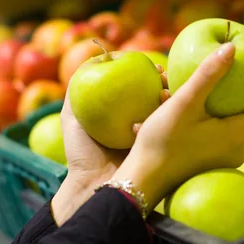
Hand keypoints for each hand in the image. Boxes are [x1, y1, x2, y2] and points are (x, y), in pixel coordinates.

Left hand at [51, 66, 169, 224]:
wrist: (92, 185)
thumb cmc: (80, 152)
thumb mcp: (72, 116)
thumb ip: (76, 89)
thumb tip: (92, 58)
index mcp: (122, 113)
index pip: (138, 87)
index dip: (147, 74)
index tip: (152, 66)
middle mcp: (139, 121)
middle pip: (156, 95)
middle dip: (166, 82)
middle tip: (165, 74)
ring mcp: (150, 135)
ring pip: (165, 110)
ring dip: (171, 96)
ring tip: (167, 89)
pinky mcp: (157, 147)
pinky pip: (166, 128)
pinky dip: (170, 115)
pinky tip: (168, 105)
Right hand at [111, 43, 243, 211]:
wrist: (143, 180)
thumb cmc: (163, 142)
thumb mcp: (184, 103)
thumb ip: (208, 74)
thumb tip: (232, 48)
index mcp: (238, 135)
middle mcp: (237, 150)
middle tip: (231, 72)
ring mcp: (224, 160)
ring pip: (233, 124)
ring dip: (221, 104)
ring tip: (197, 88)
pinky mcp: (210, 163)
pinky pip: (219, 134)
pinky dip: (209, 118)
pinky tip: (184, 109)